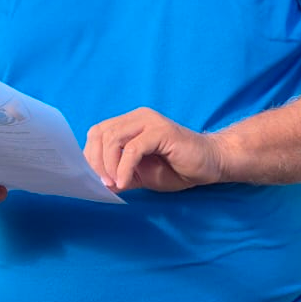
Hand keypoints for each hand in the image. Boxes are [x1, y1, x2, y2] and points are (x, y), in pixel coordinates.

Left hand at [83, 108, 223, 192]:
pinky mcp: (161, 132)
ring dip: (107, 165)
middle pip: (100, 134)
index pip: (97, 134)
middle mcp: (137, 118)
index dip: (90, 156)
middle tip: (101, 183)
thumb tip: (95, 184)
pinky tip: (124, 182)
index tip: (93, 179)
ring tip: (113, 183)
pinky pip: (133, 149)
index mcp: (129, 123)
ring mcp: (150, 122)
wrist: (211, 164)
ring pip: (113, 139)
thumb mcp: (139, 174)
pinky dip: (123, 167)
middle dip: (95, 161)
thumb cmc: (176, 168)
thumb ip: (117, 174)